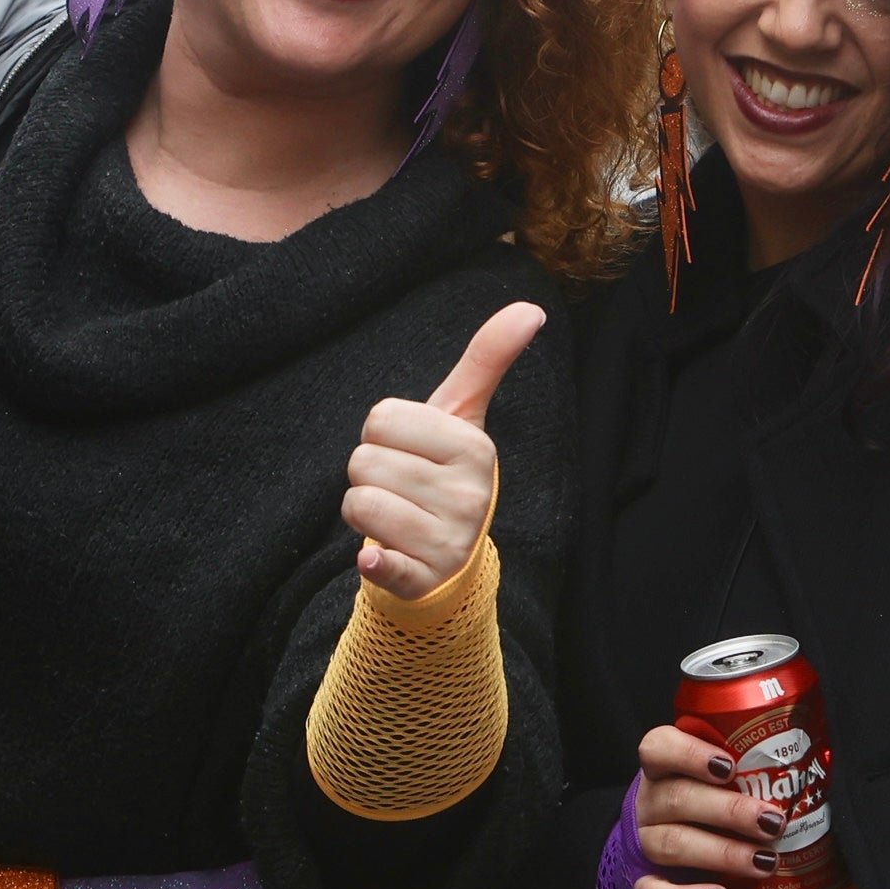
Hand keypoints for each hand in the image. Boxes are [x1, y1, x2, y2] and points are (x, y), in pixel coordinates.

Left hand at [344, 302, 544, 600]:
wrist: (447, 560)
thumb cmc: (444, 473)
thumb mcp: (463, 417)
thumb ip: (487, 359)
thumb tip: (531, 308)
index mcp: (475, 448)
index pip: (380, 418)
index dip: (382, 435)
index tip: (411, 453)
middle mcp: (469, 496)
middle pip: (363, 461)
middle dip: (371, 474)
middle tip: (403, 490)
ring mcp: (447, 542)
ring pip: (358, 503)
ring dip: (365, 512)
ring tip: (397, 519)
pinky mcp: (421, 580)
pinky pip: (379, 564)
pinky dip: (372, 562)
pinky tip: (379, 557)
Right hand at [627, 724, 781, 888]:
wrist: (659, 857)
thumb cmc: (701, 808)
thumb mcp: (714, 782)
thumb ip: (746, 771)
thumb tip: (809, 767)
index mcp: (662, 768)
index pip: (658, 748)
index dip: (690, 754)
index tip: (730, 767)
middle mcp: (649, 803)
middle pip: (678, 798)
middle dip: (730, 811)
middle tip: (773, 822)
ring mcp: (642, 844)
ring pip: (672, 844)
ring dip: (723, 853)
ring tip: (764, 861)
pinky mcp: (642, 884)